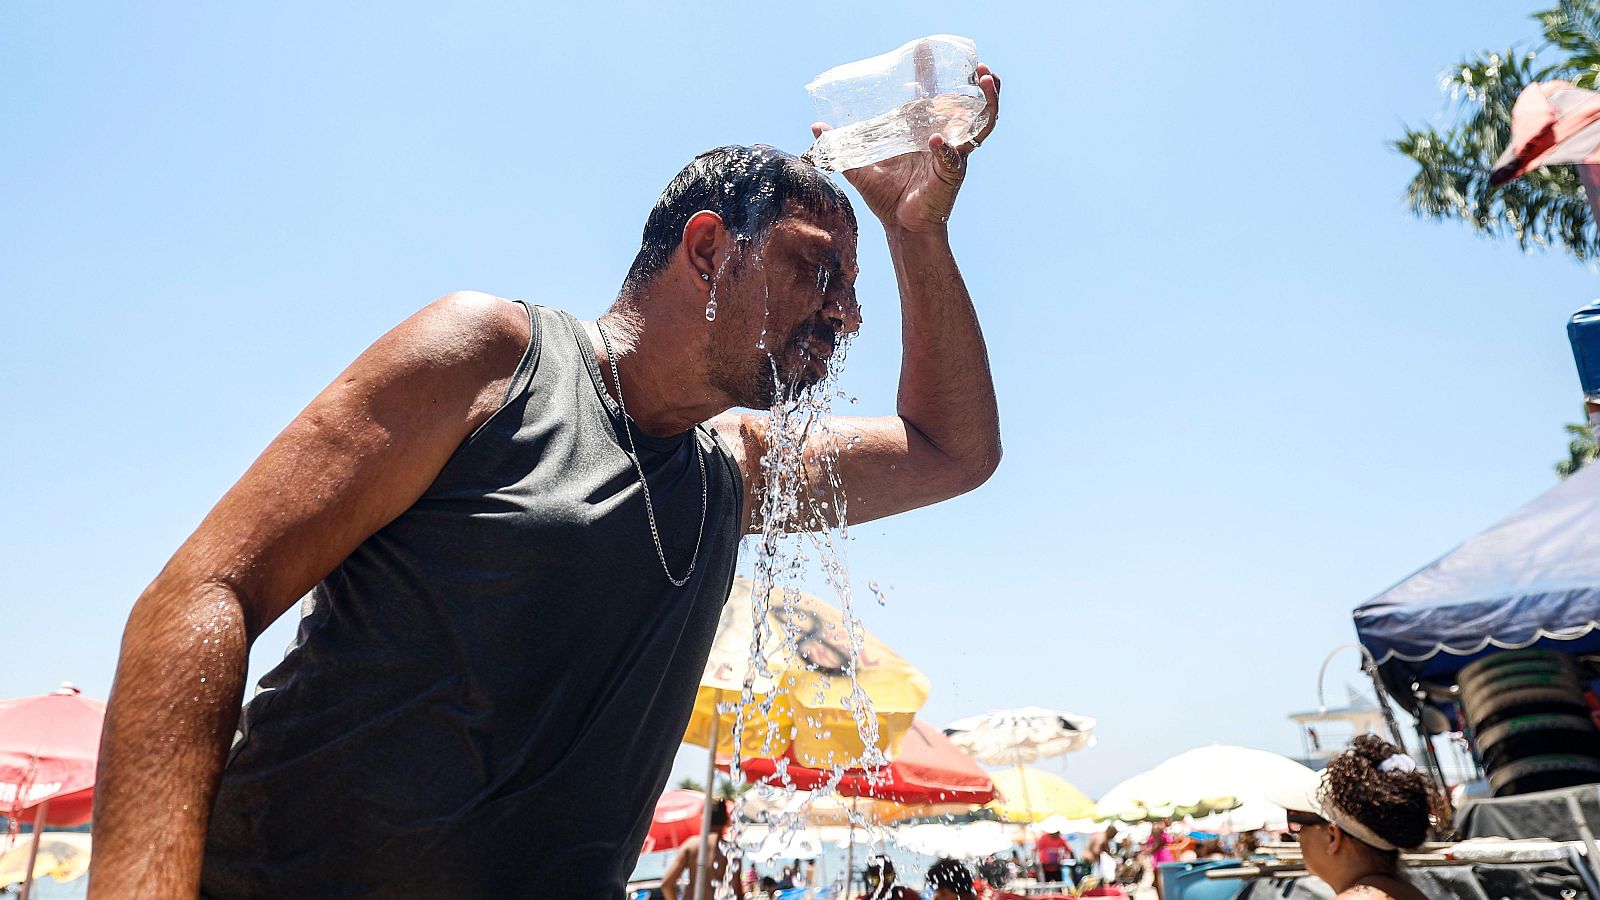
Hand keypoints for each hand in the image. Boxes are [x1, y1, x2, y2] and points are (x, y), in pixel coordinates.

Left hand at [812, 63, 1000, 234]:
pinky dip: (948, 150)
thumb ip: (842, 148)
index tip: (925, 50)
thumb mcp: (861, 170)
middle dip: (982, 85)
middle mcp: (943, 139)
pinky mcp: (953, 174)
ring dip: (987, 102)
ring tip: (986, 82)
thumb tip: (816, 127)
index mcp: (923, 132)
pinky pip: (956, 158)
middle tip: (979, 66)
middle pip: (970, 106)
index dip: (931, 74)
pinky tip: (938, 141)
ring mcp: (953, 155)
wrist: (901, 229)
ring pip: (981, 124)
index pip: (932, 96)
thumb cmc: (886, 199)